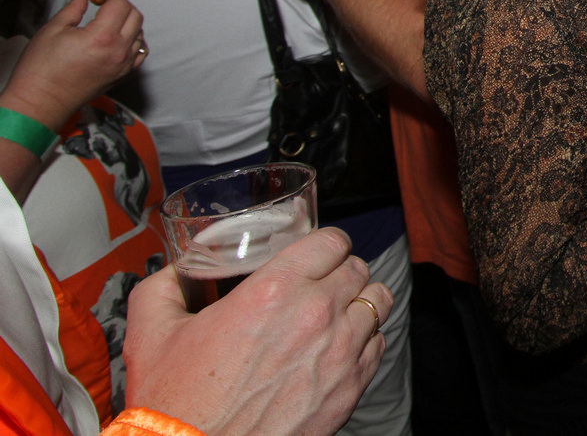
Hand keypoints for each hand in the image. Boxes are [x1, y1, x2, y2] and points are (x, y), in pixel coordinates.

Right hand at [0, 0, 144, 129]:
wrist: (41, 101)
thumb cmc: (41, 70)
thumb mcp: (52, 30)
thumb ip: (73, 9)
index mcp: (102, 37)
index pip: (120, 4)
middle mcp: (119, 50)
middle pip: (135, 16)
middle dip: (122, 4)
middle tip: (105, 1)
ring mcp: (123, 65)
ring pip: (140, 33)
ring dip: (129, 21)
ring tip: (110, 19)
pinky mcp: (122, 76)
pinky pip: (140, 53)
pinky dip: (135, 40)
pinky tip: (121, 37)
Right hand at [124, 227, 388, 435]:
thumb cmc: (176, 403)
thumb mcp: (151, 332)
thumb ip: (166, 287)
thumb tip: (178, 270)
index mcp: (274, 291)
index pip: (331, 242)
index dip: (323, 246)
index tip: (314, 256)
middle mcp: (315, 315)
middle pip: (358, 268)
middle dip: (339, 271)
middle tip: (320, 286)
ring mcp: (339, 352)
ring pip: (377, 302)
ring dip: (358, 302)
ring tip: (337, 313)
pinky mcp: (350, 388)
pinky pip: (377, 346)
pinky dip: (363, 342)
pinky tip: (338, 349)